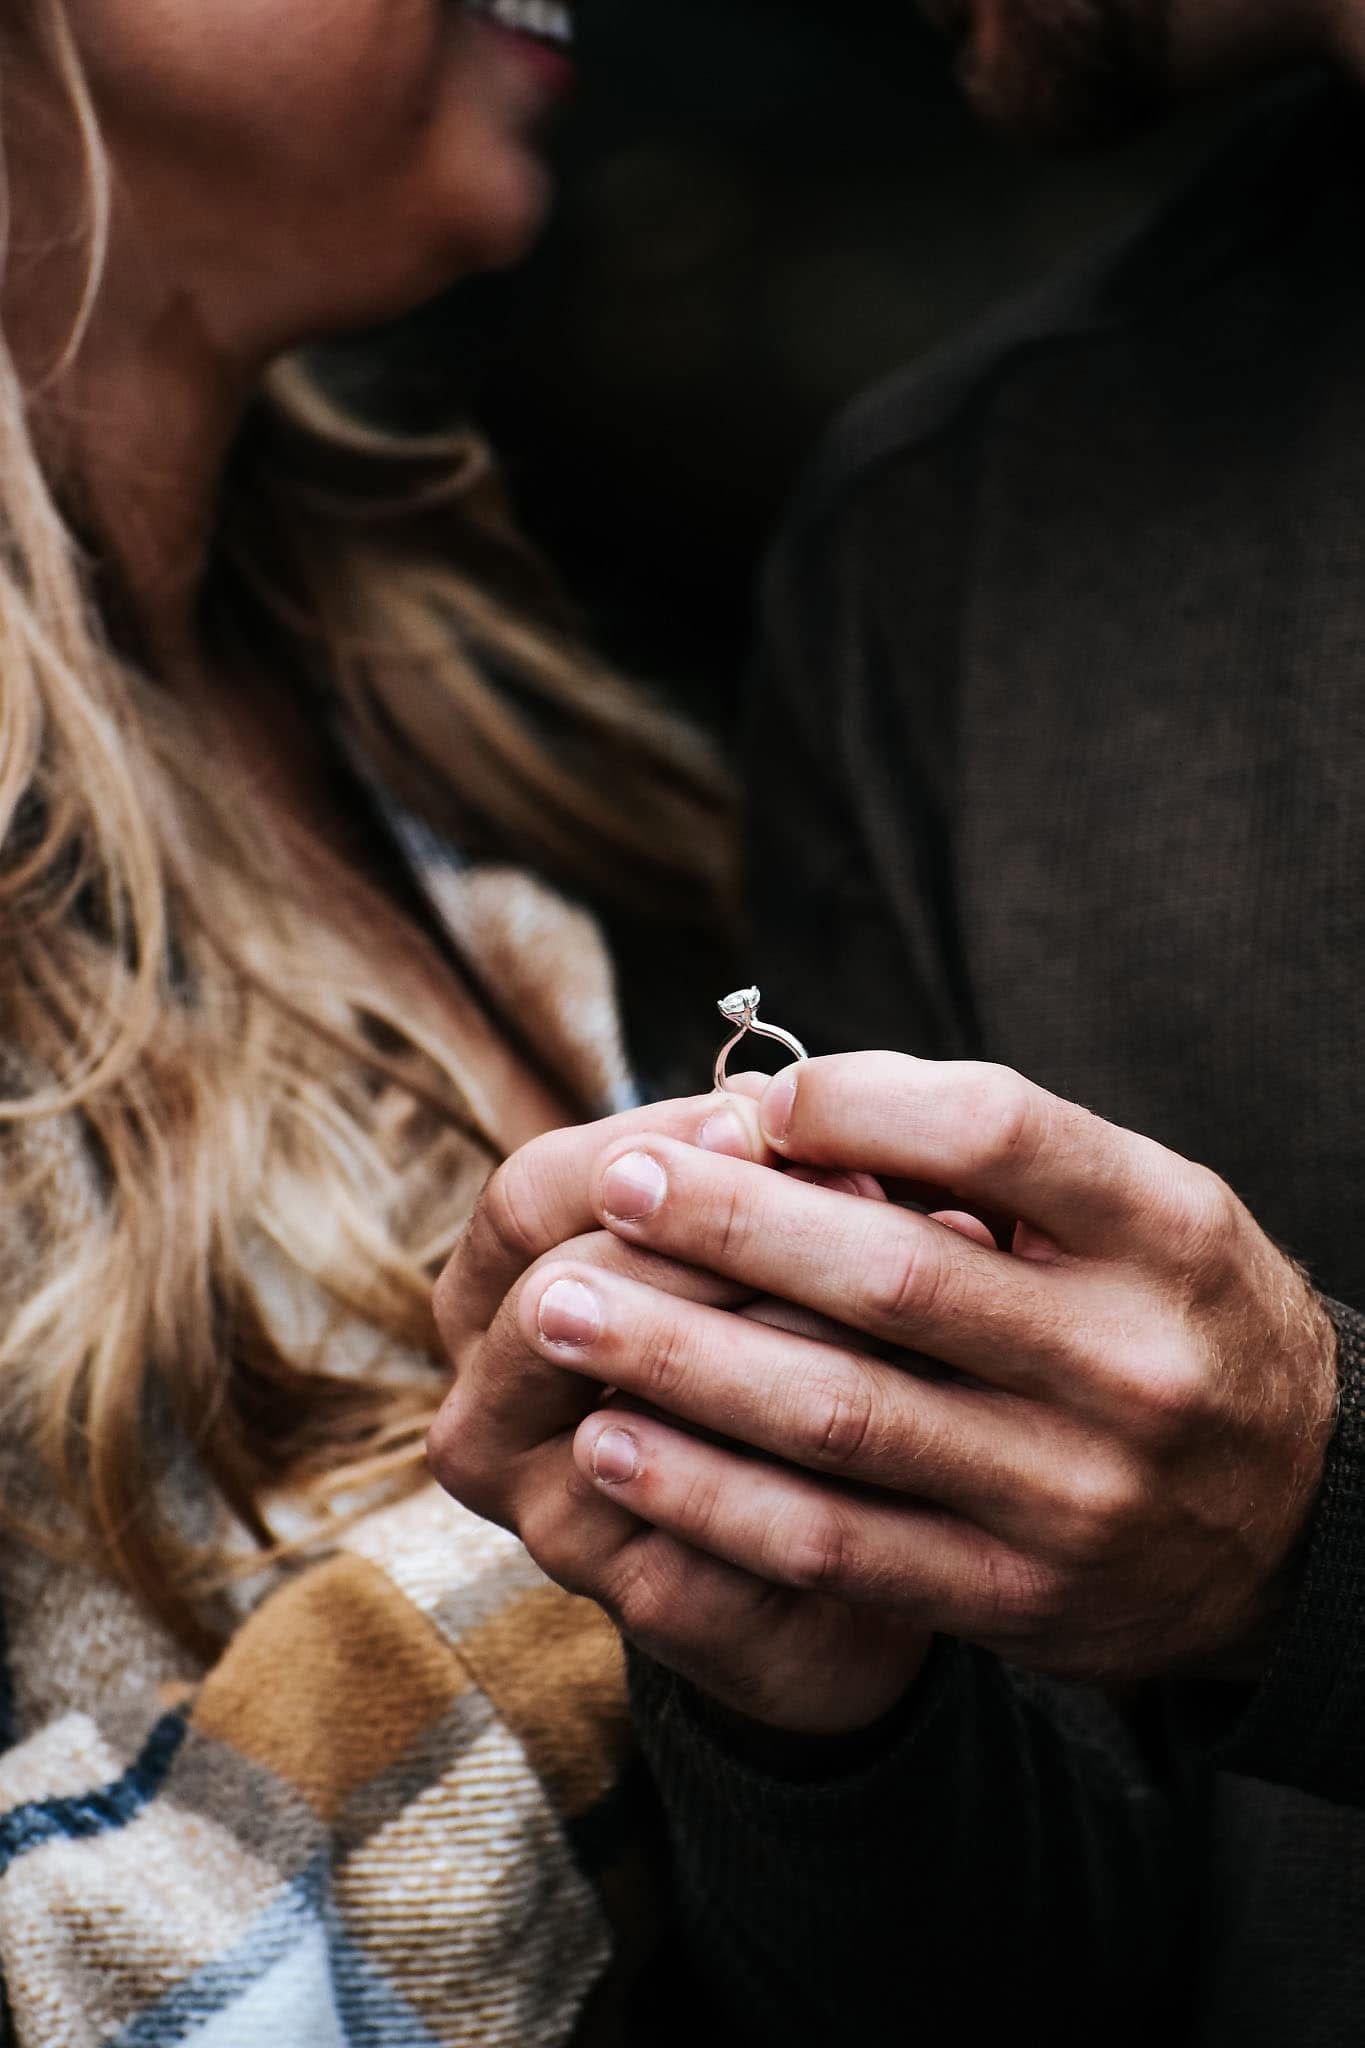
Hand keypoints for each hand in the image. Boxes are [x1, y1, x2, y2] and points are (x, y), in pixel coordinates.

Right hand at [428, 1089, 928, 1735]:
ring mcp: (551, 1520)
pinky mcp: (643, 1605)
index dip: (647, 1147)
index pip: (530, 1196)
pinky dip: (823, 1462)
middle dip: (714, 1241)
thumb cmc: (787, 1336)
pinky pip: (721, 1526)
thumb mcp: (761, 1233)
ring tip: (910, 1295)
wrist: (832, 1530)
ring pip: (640, 1414)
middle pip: (560, 1295)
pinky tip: (922, 1413)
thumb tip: (820, 1128)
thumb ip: (767, 1175)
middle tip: (863, 1204)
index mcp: (489, 1298)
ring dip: (779, 1343)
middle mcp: (486, 1412)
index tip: (766, 1124)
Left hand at [536, 1054, 1338, 1683]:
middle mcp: (1128, 1360)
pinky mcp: (1017, 1598)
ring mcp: (1073, 1492)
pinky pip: (836, 1546)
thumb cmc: (1178, 1322)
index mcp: (1163, 1231)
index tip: (747, 1101)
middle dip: (726, 1226)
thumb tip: (790, 1107)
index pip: (998, 1130)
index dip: (855, 1102)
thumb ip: (992, 1156)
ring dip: (679, 1361)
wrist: (1301, 1521)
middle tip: (609, 1187)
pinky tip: (616, 1449)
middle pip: (895, 1273)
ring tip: (556, 1314)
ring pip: (842, 1418)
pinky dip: (710, 1497)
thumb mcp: (1143, 1212)